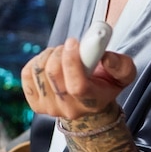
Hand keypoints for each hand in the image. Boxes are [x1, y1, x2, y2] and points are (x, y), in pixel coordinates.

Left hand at [21, 37, 135, 119]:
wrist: (89, 102)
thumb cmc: (105, 84)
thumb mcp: (123, 74)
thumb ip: (120, 65)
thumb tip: (105, 58)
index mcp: (92, 102)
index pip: (76, 86)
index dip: (72, 61)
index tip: (73, 42)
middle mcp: (69, 109)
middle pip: (53, 74)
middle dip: (59, 52)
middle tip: (69, 46)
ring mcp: (49, 108)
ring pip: (39, 71)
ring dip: (48, 54)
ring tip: (60, 53)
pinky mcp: (35, 103)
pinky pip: (27, 74)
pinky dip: (36, 61)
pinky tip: (49, 60)